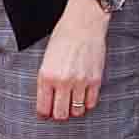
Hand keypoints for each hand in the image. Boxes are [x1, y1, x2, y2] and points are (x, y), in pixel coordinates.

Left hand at [31, 0, 113, 121]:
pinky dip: (87, 104)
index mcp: (46, 76)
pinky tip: (83, 97)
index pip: (43, 108)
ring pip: (77, 111)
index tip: (45, 114)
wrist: (83, 24)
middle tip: (59, 110)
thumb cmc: (63, 38)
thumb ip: (46, 81)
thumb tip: (47, 100)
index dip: (44, 114)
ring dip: (74, 109)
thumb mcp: (46, 59)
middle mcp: (63, 81)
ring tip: (72, 102)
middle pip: (60, 114)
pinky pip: (91, 103)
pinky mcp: (95, 80)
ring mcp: (80, 82)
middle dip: (58, 115)